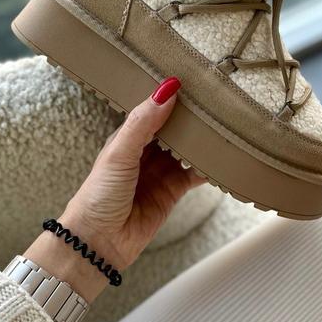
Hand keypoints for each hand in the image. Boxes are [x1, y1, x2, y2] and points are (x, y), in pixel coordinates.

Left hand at [25, 77, 204, 301]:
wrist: (98, 243)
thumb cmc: (97, 196)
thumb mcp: (119, 153)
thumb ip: (143, 122)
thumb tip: (167, 89)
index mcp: (127, 137)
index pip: (153, 109)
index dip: (170, 96)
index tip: (192, 78)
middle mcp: (145, 152)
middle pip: (174, 128)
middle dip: (191, 117)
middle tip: (216, 99)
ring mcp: (160, 172)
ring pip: (187, 150)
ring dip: (202, 141)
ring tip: (224, 124)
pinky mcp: (172, 192)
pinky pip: (195, 175)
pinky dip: (208, 168)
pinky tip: (221, 159)